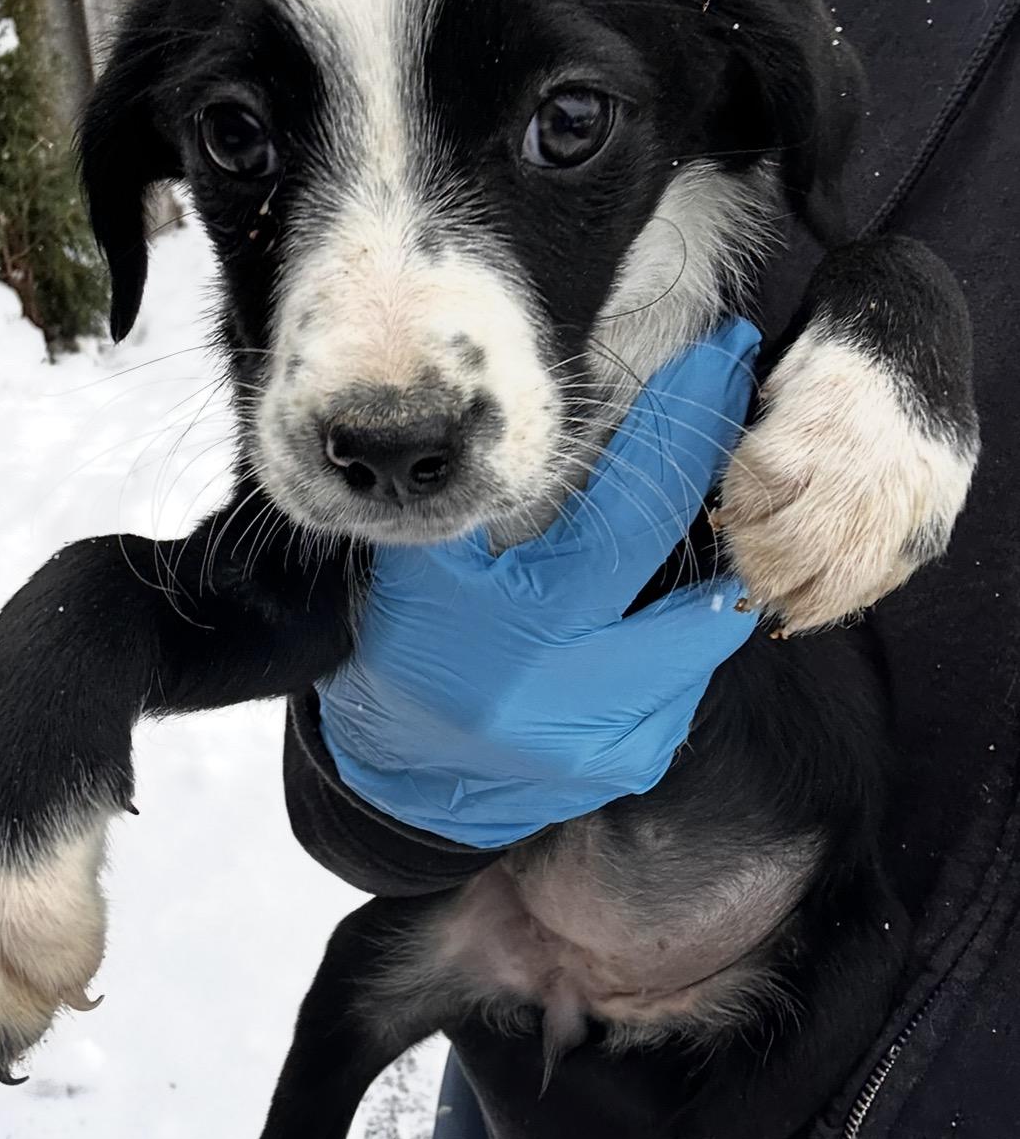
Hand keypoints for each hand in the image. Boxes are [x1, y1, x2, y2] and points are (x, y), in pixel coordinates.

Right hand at [318, 319, 760, 848]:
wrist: (400, 777)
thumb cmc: (404, 650)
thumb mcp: (424, 567)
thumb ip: (492, 506)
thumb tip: (576, 415)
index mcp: (518, 626)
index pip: (628, 516)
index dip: (681, 433)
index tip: (721, 361)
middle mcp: (574, 694)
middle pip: (700, 588)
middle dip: (724, 504)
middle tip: (739, 426)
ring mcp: (609, 740)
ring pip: (705, 635)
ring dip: (705, 579)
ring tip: (693, 527)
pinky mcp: (629, 764)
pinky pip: (686, 683)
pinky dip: (677, 639)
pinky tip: (642, 618)